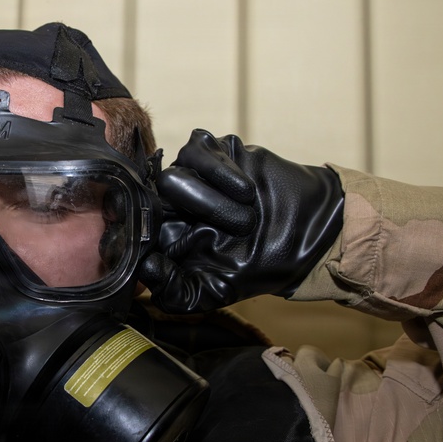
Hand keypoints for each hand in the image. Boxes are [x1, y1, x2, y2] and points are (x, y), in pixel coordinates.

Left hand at [140, 130, 343, 312]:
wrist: (305, 232)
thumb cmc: (255, 265)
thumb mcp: (213, 292)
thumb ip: (174, 292)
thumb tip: (145, 269)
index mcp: (164, 233)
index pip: (137, 227)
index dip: (146, 232)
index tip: (172, 245)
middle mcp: (171, 202)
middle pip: (153, 196)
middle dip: (199, 212)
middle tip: (238, 229)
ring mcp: (190, 173)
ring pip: (175, 174)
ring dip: (214, 198)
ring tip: (248, 214)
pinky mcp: (213, 149)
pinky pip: (199, 149)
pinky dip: (223, 171)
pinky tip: (247, 189)